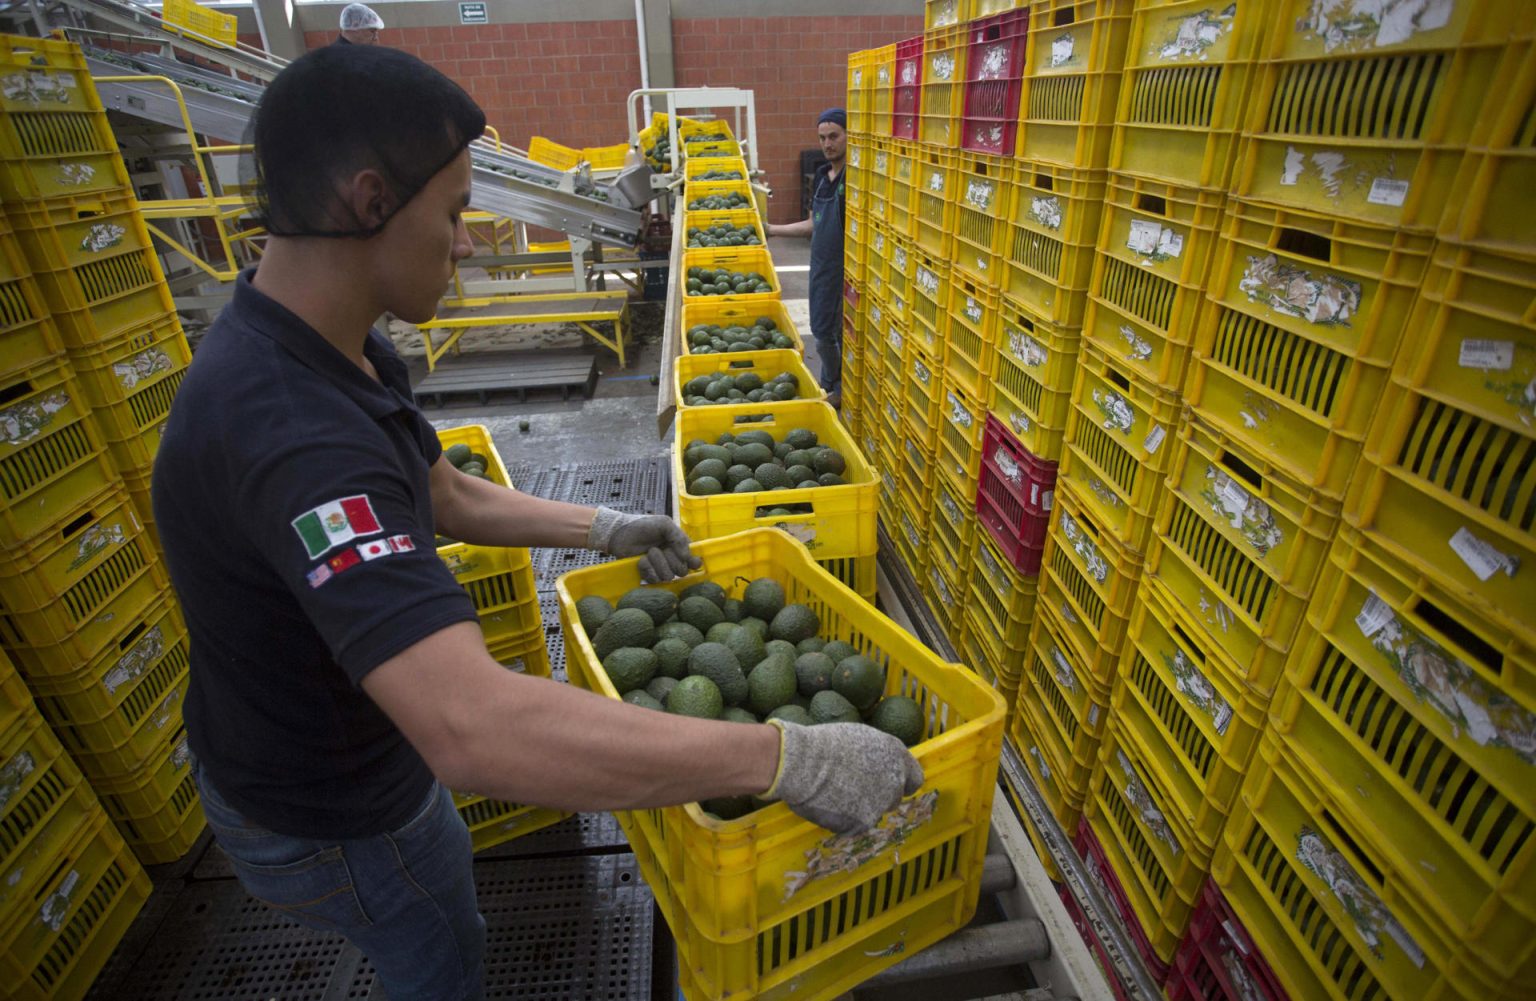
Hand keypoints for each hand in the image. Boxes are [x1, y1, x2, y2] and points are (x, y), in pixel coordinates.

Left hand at [586, 507, 700, 582]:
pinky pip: (654, 579)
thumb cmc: (643, 526)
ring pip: (668, 576)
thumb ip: (679, 537)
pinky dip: (647, 568)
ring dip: (657, 563)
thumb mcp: (664, 524)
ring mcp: (660, 568)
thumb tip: (687, 557)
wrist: (620, 533)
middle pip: (682, 571)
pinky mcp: (648, 575)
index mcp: (679, 547)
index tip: (686, 558)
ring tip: (648, 552)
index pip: (694, 562)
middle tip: (659, 548)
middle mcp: (672, 559)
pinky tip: (641, 560)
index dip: (692, 563)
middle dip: (670, 559)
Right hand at [765, 720, 923, 833]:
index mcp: (896, 755)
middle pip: (894, 798)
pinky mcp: (863, 823)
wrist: (801, 763)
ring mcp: (881, 803)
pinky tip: (827, 803)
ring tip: (834, 793)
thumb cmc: (823, 744)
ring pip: (873, 812)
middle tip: (853, 789)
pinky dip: (843, 819)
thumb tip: (880, 766)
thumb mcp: (859, 738)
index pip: (914, 778)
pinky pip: (854, 825)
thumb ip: (878, 755)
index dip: (900, 783)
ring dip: (859, 808)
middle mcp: (895, 780)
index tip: (887, 784)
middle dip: (878, 797)